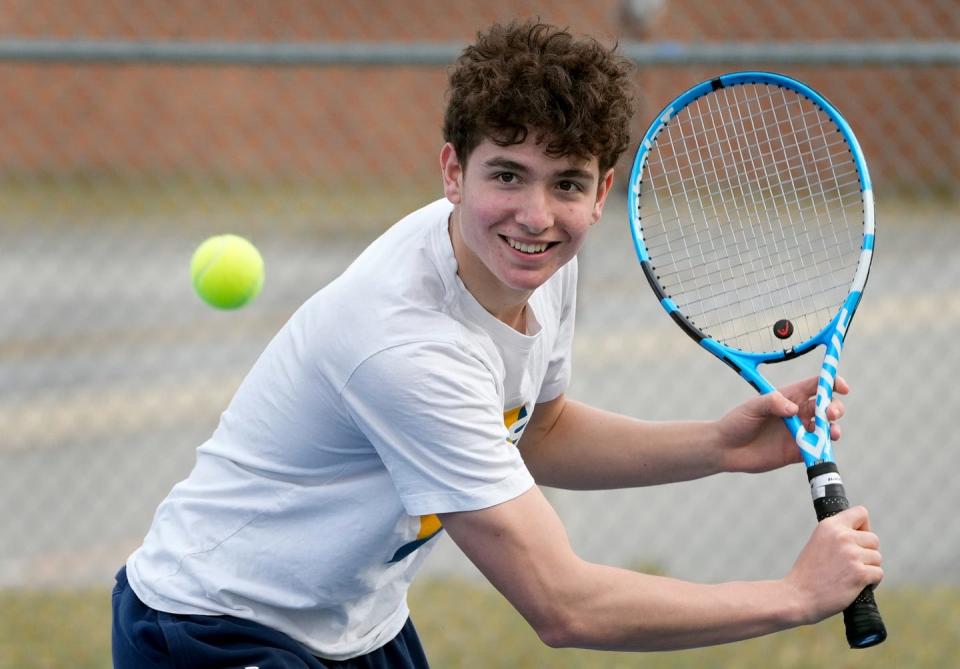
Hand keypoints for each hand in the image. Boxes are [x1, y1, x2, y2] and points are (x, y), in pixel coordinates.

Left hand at [715, 376, 848, 473]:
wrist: (725, 449)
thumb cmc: (736, 422)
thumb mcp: (752, 408)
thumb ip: (772, 403)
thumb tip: (794, 409)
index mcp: (789, 397)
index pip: (817, 386)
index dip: (832, 383)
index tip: (842, 387)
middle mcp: (798, 414)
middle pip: (828, 407)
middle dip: (836, 408)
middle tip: (831, 414)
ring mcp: (800, 434)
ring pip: (827, 429)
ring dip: (834, 429)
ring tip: (831, 432)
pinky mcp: (798, 452)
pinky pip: (817, 450)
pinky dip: (824, 449)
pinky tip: (821, 449)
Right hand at [784, 506, 882, 623]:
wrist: (798, 596)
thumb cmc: (808, 573)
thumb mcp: (818, 542)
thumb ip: (837, 535)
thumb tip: (861, 536)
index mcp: (830, 525)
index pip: (861, 513)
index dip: (863, 527)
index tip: (856, 539)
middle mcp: (842, 536)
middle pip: (874, 539)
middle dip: (867, 552)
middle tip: (851, 564)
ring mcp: (852, 555)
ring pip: (877, 558)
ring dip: (869, 568)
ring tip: (850, 576)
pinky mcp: (860, 573)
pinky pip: (878, 573)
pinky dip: (871, 582)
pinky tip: (856, 585)